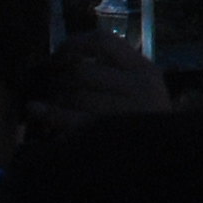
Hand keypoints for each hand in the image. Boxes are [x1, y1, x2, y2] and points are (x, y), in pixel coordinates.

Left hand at [25, 34, 174, 137]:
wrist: (168, 160)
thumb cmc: (148, 124)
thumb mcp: (143, 91)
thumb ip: (116, 72)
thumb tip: (65, 59)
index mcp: (145, 70)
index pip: (103, 42)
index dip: (74, 44)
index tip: (58, 55)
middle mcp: (139, 86)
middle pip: (82, 71)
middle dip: (58, 78)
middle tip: (49, 87)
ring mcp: (127, 112)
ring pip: (75, 95)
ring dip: (55, 98)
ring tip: (48, 103)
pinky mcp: (112, 135)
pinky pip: (73, 119)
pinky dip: (50, 113)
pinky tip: (34, 109)